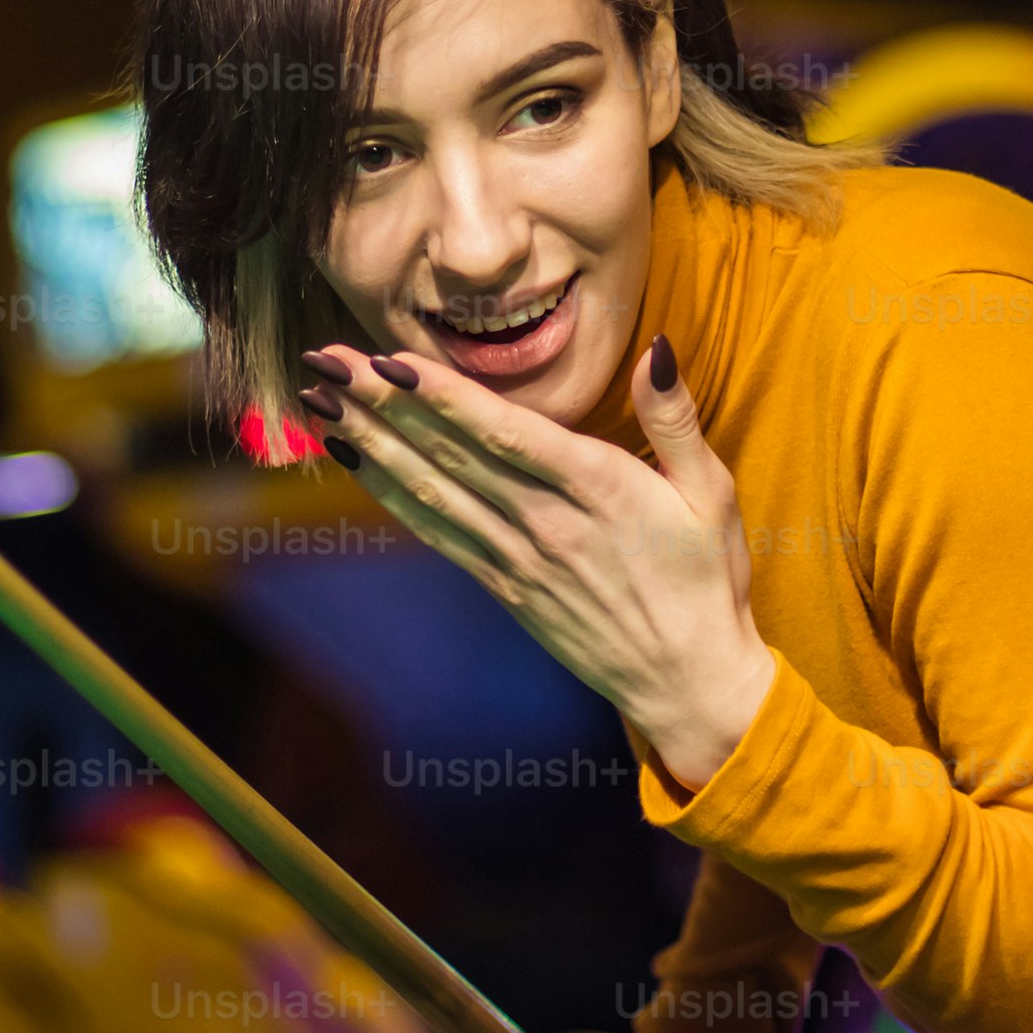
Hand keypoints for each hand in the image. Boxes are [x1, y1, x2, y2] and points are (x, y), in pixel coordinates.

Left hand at [305, 337, 774, 786]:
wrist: (688, 682)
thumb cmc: (706, 582)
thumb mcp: (712, 493)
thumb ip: (675, 419)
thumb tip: (658, 350)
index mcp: (599, 490)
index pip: (505, 434)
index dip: (443, 396)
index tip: (388, 360)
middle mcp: (546, 524)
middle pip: (451, 454)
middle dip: (381, 402)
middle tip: (325, 359)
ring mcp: (518, 560)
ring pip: (431, 492)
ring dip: (371, 443)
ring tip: (320, 402)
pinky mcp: (503, 588)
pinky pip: (437, 534)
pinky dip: (391, 495)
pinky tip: (356, 462)